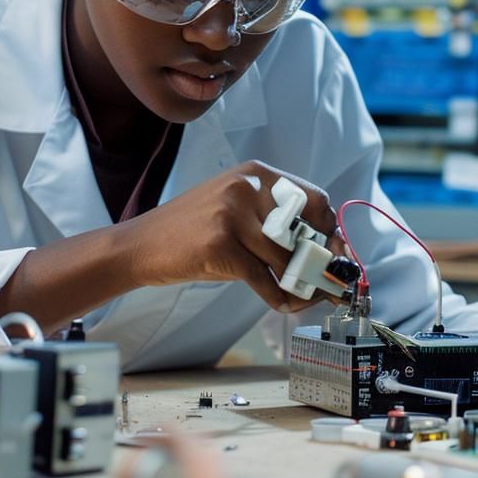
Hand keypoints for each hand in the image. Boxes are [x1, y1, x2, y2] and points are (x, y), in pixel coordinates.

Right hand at [124, 159, 340, 312]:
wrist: (141, 245)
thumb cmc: (192, 231)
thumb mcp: (235, 207)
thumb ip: (274, 219)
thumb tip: (324, 249)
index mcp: (256, 174)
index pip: (315, 199)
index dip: (330, 231)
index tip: (336, 254)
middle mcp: (247, 188)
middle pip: (306, 231)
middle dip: (321, 261)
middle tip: (328, 283)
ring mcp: (232, 215)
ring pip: (287, 258)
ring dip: (301, 285)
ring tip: (302, 296)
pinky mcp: (221, 245)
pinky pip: (266, 278)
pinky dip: (279, 297)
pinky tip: (281, 302)